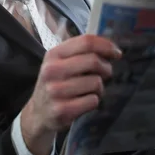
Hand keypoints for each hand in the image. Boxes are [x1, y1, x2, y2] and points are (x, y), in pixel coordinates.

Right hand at [20, 35, 121, 154]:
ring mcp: (55, 91)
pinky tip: (83, 102)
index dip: (106, 46)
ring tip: (89, 91)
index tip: (116, 53)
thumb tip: (111, 48)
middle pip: (93, 61)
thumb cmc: (56, 83)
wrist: (38, 113)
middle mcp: (52, 70)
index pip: (86, 42)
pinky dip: (93, 101)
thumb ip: (81, 52)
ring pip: (96, 82)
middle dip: (106, 68)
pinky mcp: (62, 110)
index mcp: (53, 54)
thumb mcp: (60, 62)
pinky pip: (93, 101)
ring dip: (99, 88)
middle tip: (105, 74)